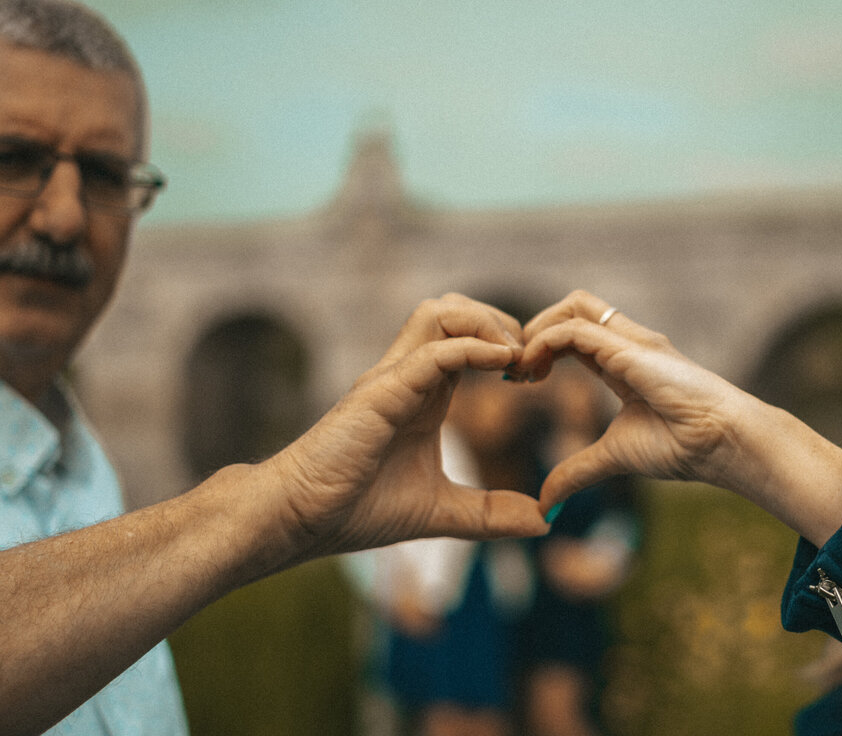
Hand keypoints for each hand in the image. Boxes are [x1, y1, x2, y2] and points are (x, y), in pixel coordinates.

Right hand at [261, 294, 549, 561]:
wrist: (298, 521)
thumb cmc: (356, 510)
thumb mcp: (442, 512)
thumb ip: (490, 513)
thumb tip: (543, 522)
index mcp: (423, 394)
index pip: (467, 339)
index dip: (506, 344)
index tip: (534, 378)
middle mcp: (406, 376)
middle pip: (454, 310)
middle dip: (500, 321)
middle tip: (529, 362)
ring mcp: (390, 379)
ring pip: (439, 313)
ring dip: (485, 323)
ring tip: (514, 356)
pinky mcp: (380, 393)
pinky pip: (430, 352)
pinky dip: (471, 347)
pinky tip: (502, 363)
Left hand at [520, 290, 749, 507]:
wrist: (720, 443)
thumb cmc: (682, 447)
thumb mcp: (613, 457)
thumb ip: (577, 472)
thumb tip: (545, 504)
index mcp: (624, 363)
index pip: (575, 335)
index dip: (542, 349)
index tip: (522, 381)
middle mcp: (627, 343)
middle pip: (573, 306)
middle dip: (536, 328)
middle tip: (517, 369)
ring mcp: (631, 340)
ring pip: (573, 305)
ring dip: (538, 330)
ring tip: (523, 368)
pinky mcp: (629, 348)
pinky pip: (574, 329)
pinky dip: (544, 343)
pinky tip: (535, 372)